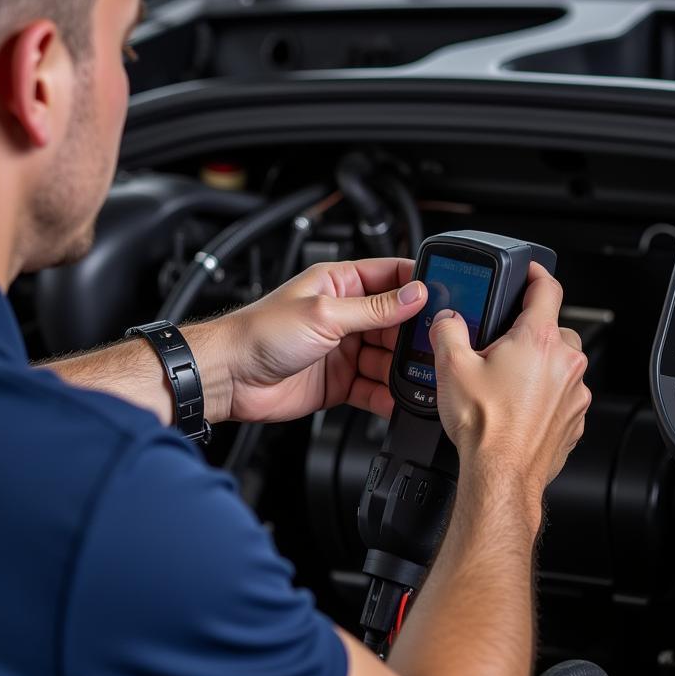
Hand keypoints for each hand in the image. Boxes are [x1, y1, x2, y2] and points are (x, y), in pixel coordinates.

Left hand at [222, 258, 426, 422]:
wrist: (229, 378)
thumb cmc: (259, 334)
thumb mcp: (325, 314)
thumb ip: (375, 308)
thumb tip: (415, 294)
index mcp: (340, 283)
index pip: (392, 276)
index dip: (419, 284)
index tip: (445, 296)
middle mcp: (346, 314)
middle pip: (397, 322)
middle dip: (416, 335)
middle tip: (438, 345)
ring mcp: (345, 349)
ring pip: (389, 358)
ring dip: (404, 369)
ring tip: (422, 377)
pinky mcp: (341, 381)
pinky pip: (374, 388)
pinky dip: (388, 395)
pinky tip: (399, 399)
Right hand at [429, 264, 589, 524]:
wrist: (501, 476)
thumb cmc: (485, 428)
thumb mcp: (451, 368)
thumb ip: (448, 331)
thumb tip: (447, 319)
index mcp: (537, 340)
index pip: (547, 287)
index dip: (536, 273)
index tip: (529, 272)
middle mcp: (564, 362)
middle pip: (554, 328)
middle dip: (530, 332)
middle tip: (503, 348)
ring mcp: (576, 392)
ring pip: (561, 363)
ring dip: (540, 366)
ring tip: (508, 384)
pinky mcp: (576, 419)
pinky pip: (564, 394)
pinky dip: (547, 396)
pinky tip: (519, 409)